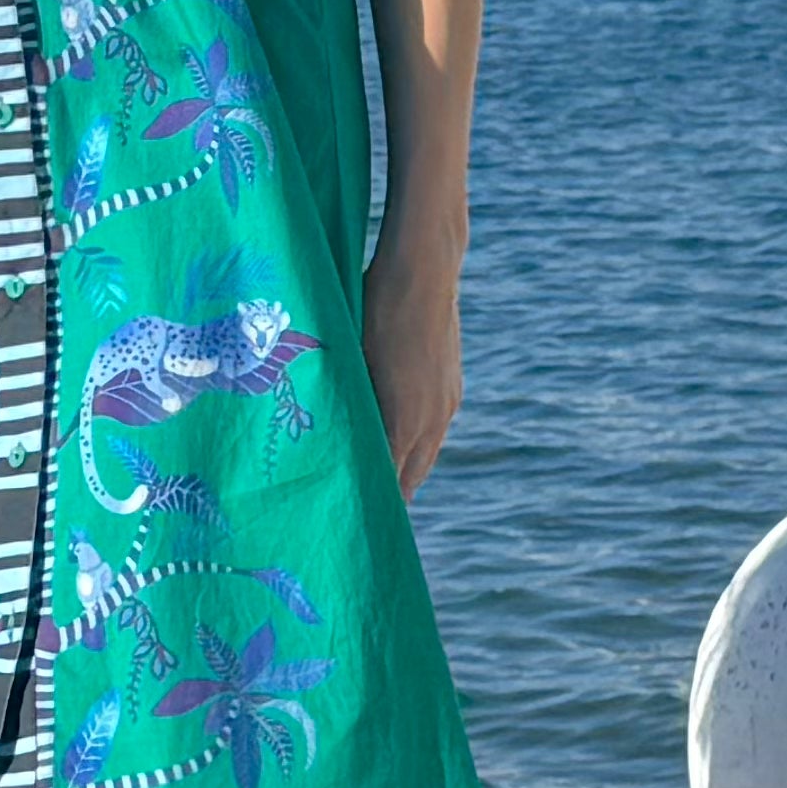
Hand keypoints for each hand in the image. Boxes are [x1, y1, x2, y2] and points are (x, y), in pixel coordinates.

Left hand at [362, 226, 462, 495]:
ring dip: (406, 469)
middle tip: (366, 513)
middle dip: (390, 495)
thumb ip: (350, 401)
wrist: (424, 270)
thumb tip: (334, 436)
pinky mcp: (452, 385)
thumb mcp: (354, 357)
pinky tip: (401, 441)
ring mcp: (447, 401)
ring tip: (382, 486)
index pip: (389, 479)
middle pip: (412, 475)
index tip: (353, 517)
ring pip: (426, 452)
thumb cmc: (376, 309)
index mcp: (405, 418)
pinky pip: (435, 429)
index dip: (373, 500)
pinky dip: (417, 443)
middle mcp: (433, 418)